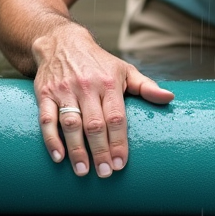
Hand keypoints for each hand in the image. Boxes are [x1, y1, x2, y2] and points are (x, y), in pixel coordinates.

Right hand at [31, 23, 173, 176]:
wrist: (62, 42)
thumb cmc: (99, 62)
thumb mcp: (125, 70)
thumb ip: (146, 86)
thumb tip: (170, 98)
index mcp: (109, 83)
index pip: (116, 117)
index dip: (119, 142)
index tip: (120, 164)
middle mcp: (86, 87)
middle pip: (94, 124)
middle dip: (100, 151)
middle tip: (104, 173)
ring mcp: (64, 91)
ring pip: (71, 123)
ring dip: (77, 149)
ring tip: (83, 171)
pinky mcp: (45, 94)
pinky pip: (46, 119)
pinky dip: (51, 139)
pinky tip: (59, 157)